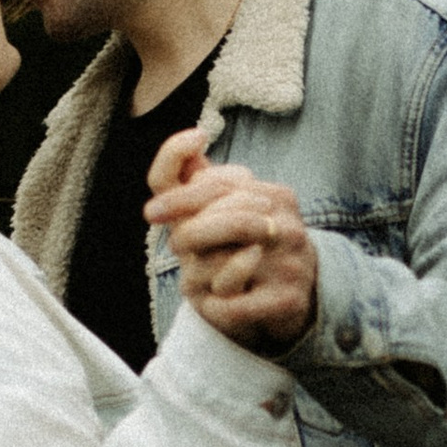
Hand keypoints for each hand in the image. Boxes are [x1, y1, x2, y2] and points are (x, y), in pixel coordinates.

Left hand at [147, 132, 317, 355]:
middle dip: (192, 234)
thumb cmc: (247, 248)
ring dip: (201, 271)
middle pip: (229, 220)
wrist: (295, 298)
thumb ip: (201, 178)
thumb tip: (192, 139)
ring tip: (194, 277)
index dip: (181, 198)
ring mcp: (291, 265)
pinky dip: (213, 307)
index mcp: (274, 195)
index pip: (222, 187)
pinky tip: (213, 305)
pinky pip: (235, 304)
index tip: (151, 214)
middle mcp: (288, 226)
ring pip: (232, 262)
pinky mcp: (287, 302)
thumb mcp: (226, 210)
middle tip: (177, 247)